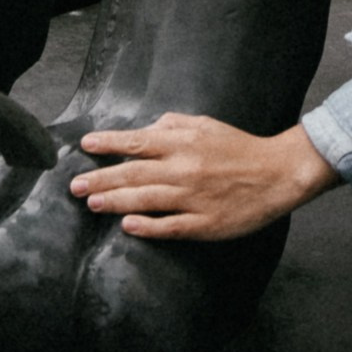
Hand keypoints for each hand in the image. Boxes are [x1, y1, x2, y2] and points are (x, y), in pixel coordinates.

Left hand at [70, 113, 338, 240]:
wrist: (277, 174)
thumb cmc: (240, 148)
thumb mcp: (208, 125)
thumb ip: (176, 124)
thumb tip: (150, 128)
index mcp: (185, 142)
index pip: (138, 141)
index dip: (109, 144)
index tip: (85, 146)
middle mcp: (184, 168)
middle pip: (134, 173)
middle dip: (101, 179)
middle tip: (74, 186)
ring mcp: (193, 197)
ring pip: (146, 200)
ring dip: (115, 201)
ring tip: (91, 204)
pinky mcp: (204, 223)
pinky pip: (169, 226)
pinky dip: (147, 226)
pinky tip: (127, 226)